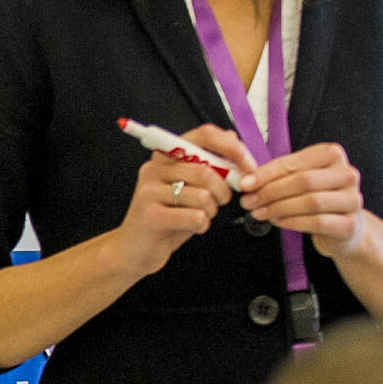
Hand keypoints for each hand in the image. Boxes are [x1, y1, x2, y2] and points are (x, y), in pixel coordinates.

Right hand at [112, 125, 248, 277]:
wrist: (135, 248)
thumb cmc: (168, 216)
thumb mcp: (189, 186)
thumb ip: (208, 163)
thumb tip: (232, 138)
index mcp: (166, 156)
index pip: (203, 134)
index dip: (231, 148)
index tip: (247, 164)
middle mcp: (154, 169)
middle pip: (206, 171)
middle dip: (223, 190)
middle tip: (220, 201)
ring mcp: (149, 191)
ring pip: (203, 196)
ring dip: (211, 211)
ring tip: (200, 216)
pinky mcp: (150, 215)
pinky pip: (195, 217)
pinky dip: (202, 225)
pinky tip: (192, 227)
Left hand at [240, 142, 364, 257]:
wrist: (345, 227)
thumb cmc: (318, 198)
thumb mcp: (300, 179)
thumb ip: (278, 176)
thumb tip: (247, 181)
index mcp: (332, 155)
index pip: (295, 162)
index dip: (267, 174)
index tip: (245, 184)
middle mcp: (347, 174)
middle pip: (304, 181)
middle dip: (271, 192)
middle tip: (249, 201)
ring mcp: (352, 199)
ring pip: (310, 202)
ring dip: (278, 208)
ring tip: (259, 212)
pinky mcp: (349, 224)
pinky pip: (317, 222)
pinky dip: (292, 222)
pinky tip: (277, 221)